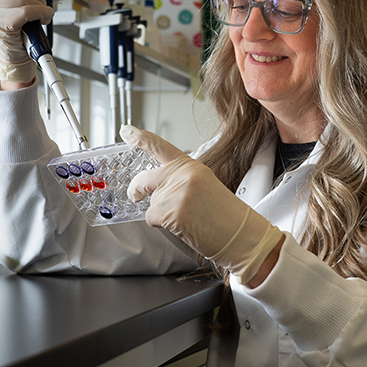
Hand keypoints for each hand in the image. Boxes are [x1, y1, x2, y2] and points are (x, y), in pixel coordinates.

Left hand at [121, 125, 283, 284]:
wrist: (240, 235)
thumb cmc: (224, 215)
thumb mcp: (203, 185)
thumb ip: (179, 179)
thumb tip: (155, 188)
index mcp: (191, 166)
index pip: (161, 147)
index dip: (141, 138)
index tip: (126, 131)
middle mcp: (182, 175)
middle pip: (144, 179)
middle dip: (135, 188)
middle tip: (134, 195)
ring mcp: (176, 193)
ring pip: (150, 203)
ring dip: (161, 214)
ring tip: (186, 219)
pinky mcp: (171, 212)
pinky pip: (152, 218)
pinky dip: (162, 225)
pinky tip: (182, 226)